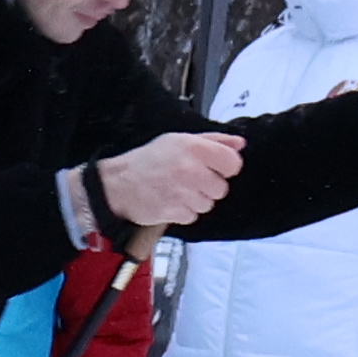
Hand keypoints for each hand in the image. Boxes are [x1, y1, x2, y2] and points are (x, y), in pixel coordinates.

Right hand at [73, 131, 239, 241]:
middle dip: (209, 186)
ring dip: (196, 200)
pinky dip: (184, 212)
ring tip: (177, 190)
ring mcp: (184, 193)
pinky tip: (171, 200)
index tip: (215, 168)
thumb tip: (239, 144)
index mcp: (195, 148)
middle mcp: (191, 169)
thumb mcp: (179, 140)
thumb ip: (214, 141)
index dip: (225, 167)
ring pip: (209, 204)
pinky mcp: (176, 212)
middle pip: (222, 188)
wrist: (118, 184)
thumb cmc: (147, 161)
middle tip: (190, 179)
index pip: (233, 164)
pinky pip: (193, 216)